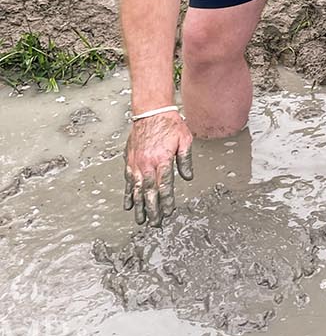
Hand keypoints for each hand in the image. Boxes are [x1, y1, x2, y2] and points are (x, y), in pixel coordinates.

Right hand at [123, 112, 193, 226]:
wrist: (151, 111)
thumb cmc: (169, 123)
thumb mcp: (184, 139)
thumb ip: (185, 159)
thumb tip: (188, 177)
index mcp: (162, 159)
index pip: (165, 185)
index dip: (166, 201)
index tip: (168, 212)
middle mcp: (147, 164)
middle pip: (150, 192)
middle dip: (152, 210)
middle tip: (154, 224)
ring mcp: (137, 163)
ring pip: (137, 190)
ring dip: (139, 207)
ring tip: (141, 221)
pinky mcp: (130, 161)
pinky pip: (128, 181)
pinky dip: (128, 194)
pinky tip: (129, 205)